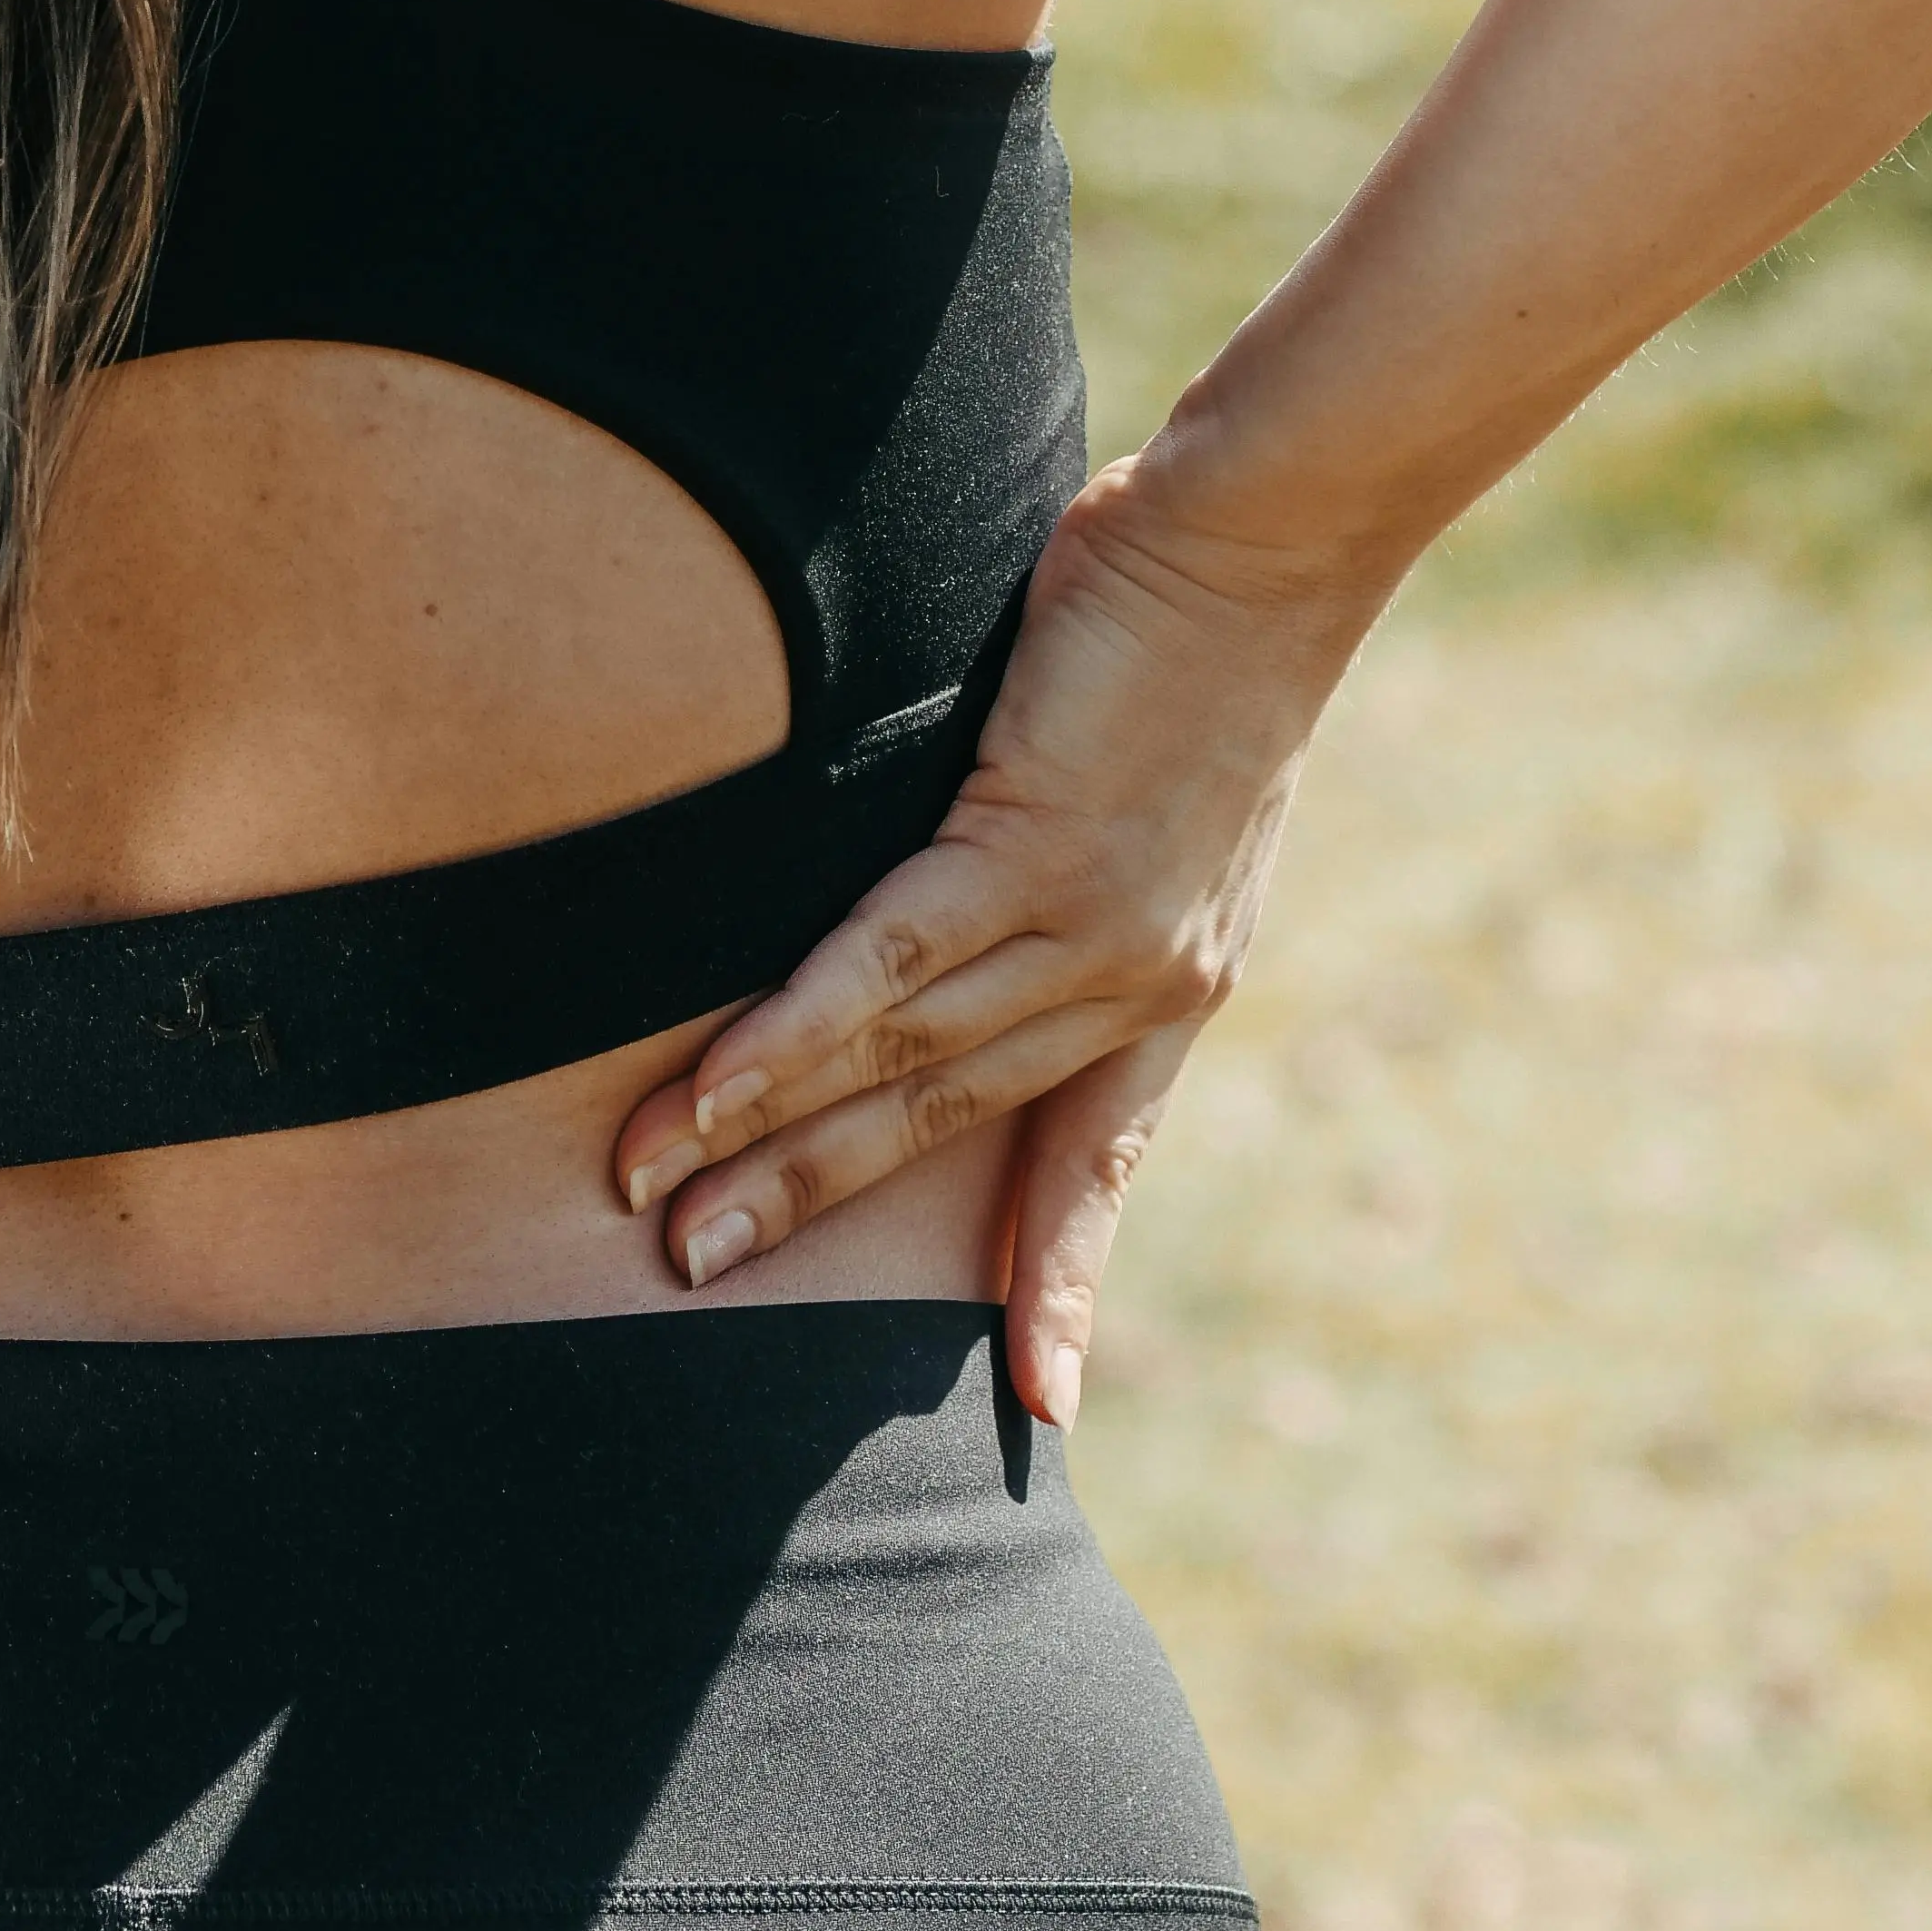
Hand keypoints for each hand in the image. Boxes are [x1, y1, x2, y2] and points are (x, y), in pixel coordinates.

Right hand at [607, 452, 1390, 1426]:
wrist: (1269, 536)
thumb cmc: (1193, 622)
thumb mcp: (1156, 782)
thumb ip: (1068, 855)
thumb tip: (980, 855)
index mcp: (1177, 980)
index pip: (1101, 1157)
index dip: (1059, 1272)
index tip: (1038, 1394)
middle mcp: (1137, 979)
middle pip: (949, 1122)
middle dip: (816, 1205)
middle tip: (698, 1275)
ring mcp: (1086, 921)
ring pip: (903, 1061)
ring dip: (769, 1135)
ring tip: (662, 1197)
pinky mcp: (1030, 843)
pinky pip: (888, 962)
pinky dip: (794, 1033)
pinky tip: (717, 1086)